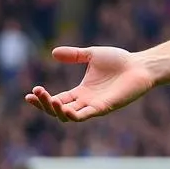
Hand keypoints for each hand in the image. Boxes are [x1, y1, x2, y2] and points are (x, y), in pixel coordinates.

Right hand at [25, 46, 155, 121]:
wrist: (140, 65)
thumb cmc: (120, 61)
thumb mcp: (92, 55)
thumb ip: (74, 55)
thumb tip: (53, 52)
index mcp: (81, 92)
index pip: (57, 99)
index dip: (42, 99)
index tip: (29, 93)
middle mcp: (86, 101)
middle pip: (59, 110)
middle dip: (45, 104)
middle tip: (35, 94)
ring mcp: (95, 106)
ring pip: (69, 116)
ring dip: (57, 110)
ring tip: (49, 99)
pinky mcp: (105, 107)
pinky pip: (86, 115)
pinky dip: (73, 114)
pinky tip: (64, 108)